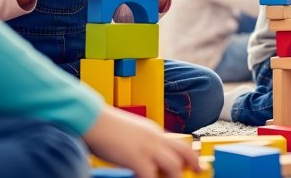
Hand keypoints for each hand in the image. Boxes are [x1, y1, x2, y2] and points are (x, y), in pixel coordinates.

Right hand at [83, 106, 198, 177]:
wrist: (90, 118)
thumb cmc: (103, 126)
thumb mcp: (129, 133)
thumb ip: (140, 142)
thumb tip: (141, 156)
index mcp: (153, 131)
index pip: (177, 143)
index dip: (188, 154)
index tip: (194, 162)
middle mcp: (154, 137)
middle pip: (183, 151)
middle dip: (193, 162)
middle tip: (200, 170)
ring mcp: (146, 147)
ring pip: (173, 165)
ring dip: (174, 177)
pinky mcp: (135, 157)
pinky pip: (151, 176)